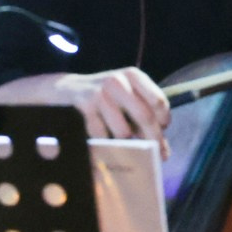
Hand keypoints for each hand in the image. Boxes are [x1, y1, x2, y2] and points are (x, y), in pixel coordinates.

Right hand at [0, 69, 169, 148]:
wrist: (67, 89)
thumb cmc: (105, 97)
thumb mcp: (126, 96)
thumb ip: (144, 115)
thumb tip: (163, 150)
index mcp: (133, 76)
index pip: (158, 101)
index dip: (163, 121)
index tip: (163, 132)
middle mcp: (118, 81)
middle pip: (144, 117)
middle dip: (153, 140)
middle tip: (158, 156)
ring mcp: (100, 93)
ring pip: (123, 130)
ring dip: (127, 144)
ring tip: (127, 147)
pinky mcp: (84, 105)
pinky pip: (101, 134)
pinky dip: (106, 143)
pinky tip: (106, 142)